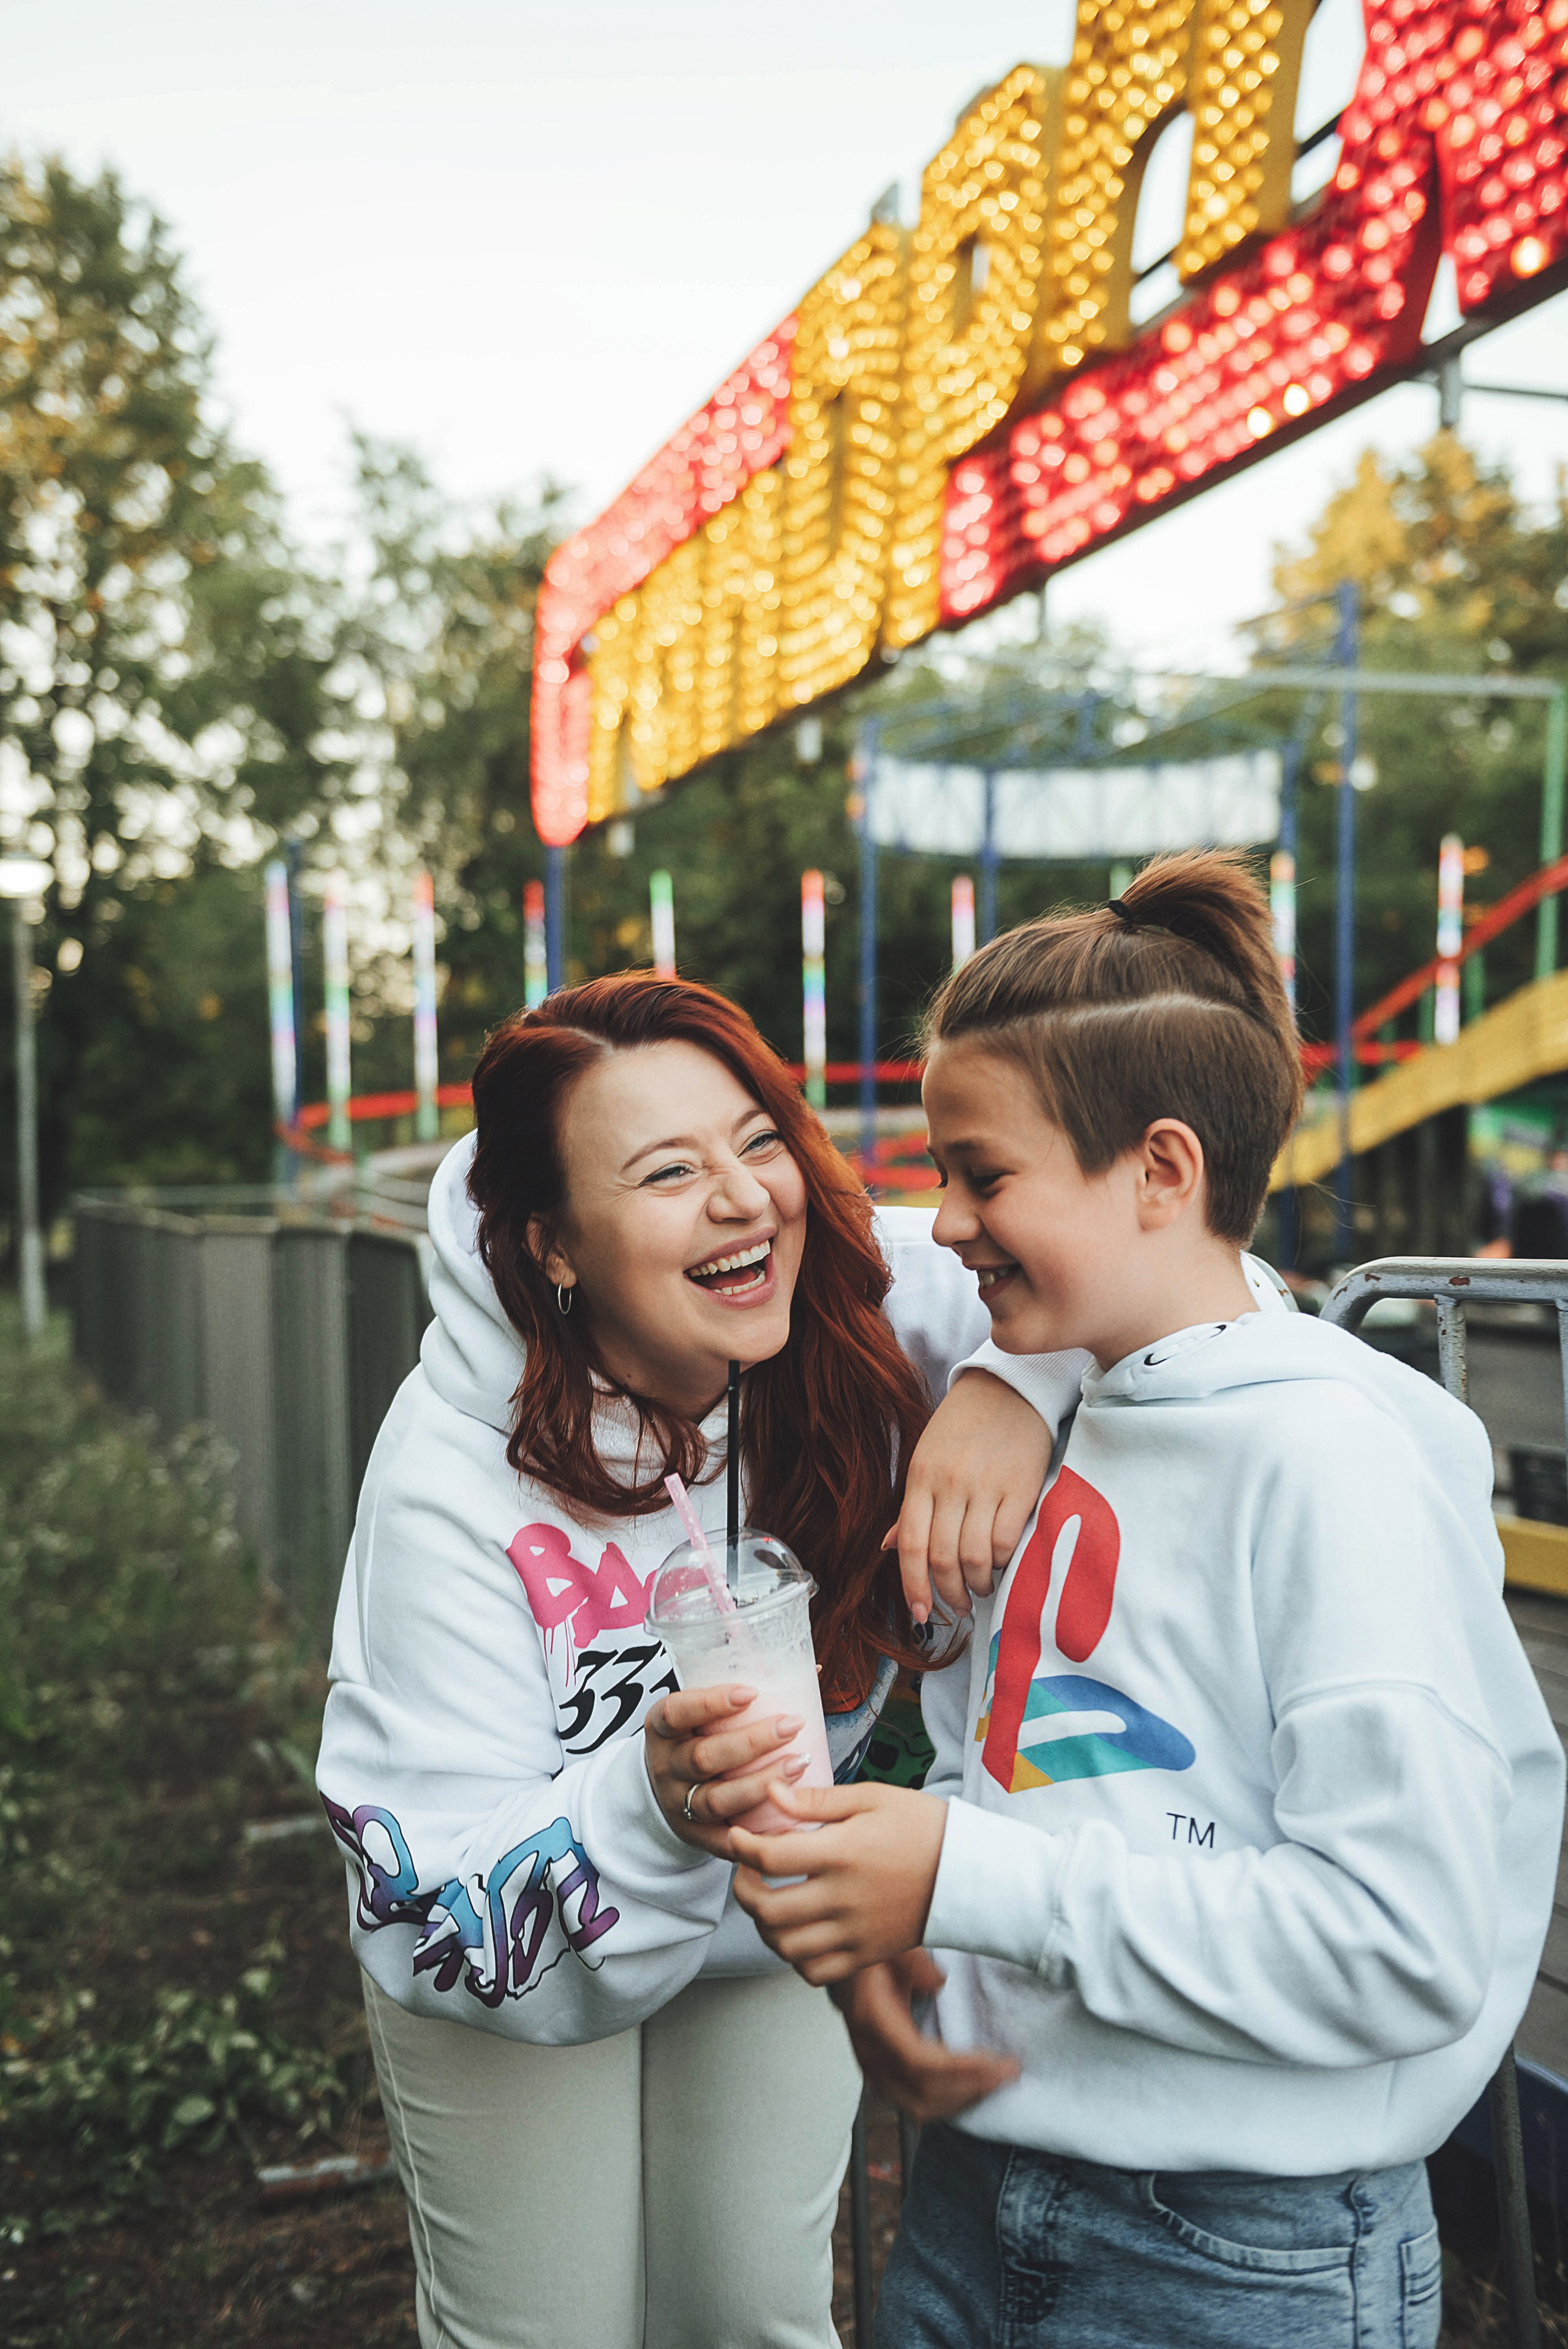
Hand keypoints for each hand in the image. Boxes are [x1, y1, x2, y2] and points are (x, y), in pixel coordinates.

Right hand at [644, 1686, 806, 1858]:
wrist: (663, 1791)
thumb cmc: (695, 1738)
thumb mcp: (698, 1713)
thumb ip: (743, 1692)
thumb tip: (813, 1665)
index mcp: (662, 1729)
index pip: (677, 1713)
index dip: (711, 1703)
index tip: (751, 1692)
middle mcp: (666, 1768)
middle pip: (705, 1758)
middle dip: (752, 1742)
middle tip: (793, 1725)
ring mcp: (679, 1806)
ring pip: (719, 1800)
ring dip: (762, 1783)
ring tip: (801, 1763)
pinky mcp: (697, 1837)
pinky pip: (728, 1841)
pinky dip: (758, 1833)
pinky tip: (790, 1817)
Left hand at [729, 1780, 946, 1982]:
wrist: (972, 1872)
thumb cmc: (923, 1826)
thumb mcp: (872, 1798)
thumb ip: (817, 1799)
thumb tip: (771, 1792)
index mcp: (842, 1853)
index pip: (770, 1858)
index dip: (741, 1847)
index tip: (737, 1836)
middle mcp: (843, 1898)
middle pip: (768, 1910)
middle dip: (744, 1891)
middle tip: (747, 1873)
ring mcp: (855, 1933)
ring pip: (785, 1947)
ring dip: (765, 1927)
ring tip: (768, 1903)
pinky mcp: (867, 1955)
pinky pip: (815, 1972)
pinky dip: (795, 1958)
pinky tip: (798, 1933)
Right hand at [833, 1952, 1019, 2122]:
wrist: (845, 1971)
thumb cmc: (871, 1958)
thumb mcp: (890, 1946)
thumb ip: (912, 1962)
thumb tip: (938, 1982)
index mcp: (871, 2022)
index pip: (917, 2062)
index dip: (959, 2069)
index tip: (997, 2062)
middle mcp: (869, 2053)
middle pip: (921, 2094)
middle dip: (970, 2089)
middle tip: (1009, 2073)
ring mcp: (873, 2070)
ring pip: (918, 2107)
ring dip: (962, 2100)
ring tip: (997, 2082)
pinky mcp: (882, 2077)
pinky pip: (915, 2104)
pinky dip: (948, 2102)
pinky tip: (974, 2088)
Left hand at [891, 1368, 1050, 1623]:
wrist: (1009, 1388)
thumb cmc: (963, 1428)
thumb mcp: (926, 1461)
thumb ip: (911, 1508)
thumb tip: (886, 1548)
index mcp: (920, 1479)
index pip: (911, 1546)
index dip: (913, 1587)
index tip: (920, 1614)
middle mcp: (949, 1484)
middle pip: (942, 1558)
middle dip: (948, 1593)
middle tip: (958, 1606)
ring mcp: (986, 1485)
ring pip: (974, 1555)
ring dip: (977, 1583)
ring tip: (981, 1587)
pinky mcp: (1021, 1486)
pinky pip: (1007, 1539)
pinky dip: (1003, 1560)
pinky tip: (1002, 1562)